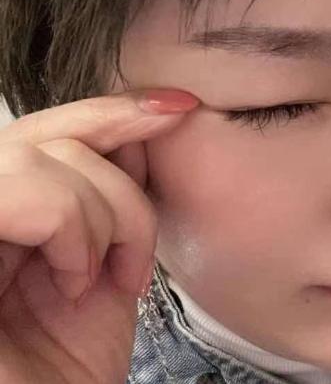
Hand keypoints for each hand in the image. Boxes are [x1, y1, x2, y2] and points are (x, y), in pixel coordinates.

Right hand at [0, 89, 198, 382]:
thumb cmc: (66, 366)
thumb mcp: (104, 262)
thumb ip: (109, 195)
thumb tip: (142, 125)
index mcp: (8, 211)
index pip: (51, 130)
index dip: (113, 109)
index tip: (179, 107)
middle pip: (41, 132)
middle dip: (114, 177)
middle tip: (139, 237)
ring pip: (30, 155)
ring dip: (95, 211)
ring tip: (102, 274)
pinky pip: (15, 191)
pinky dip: (66, 226)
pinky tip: (75, 282)